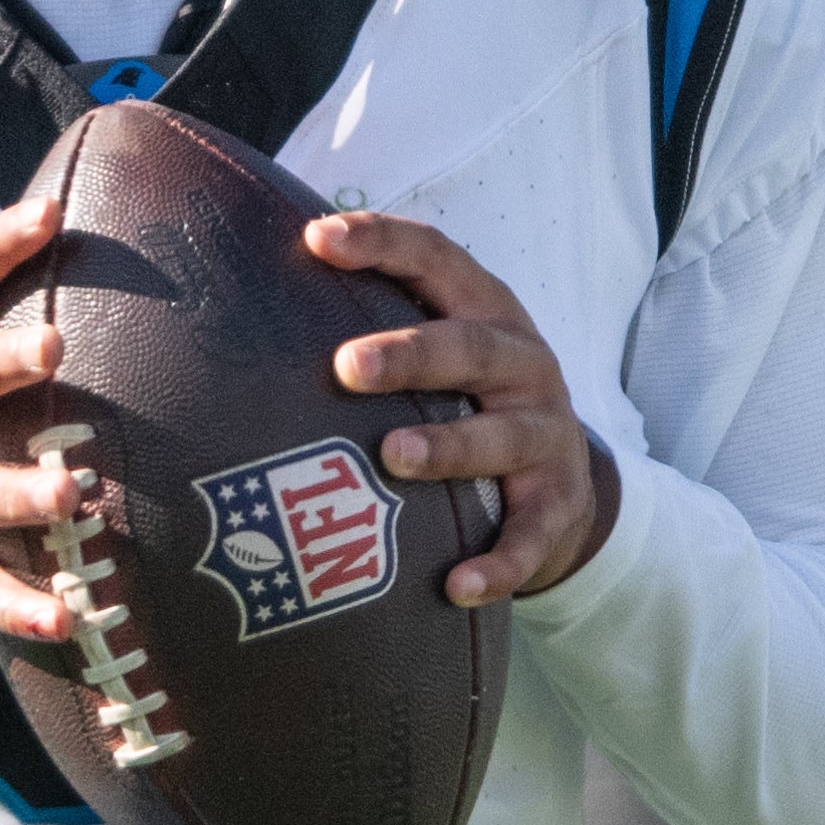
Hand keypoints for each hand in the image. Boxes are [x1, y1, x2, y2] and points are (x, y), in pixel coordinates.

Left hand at [310, 209, 616, 605]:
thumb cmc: (470, 401)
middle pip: (472, 348)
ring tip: (392, 457)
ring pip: (501, 437)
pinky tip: (456, 584)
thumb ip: (377, 318)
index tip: (318, 240)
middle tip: (347, 365)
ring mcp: (546, 435)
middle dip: (411, 352)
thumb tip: (259, 283)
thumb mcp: (445, 350)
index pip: (437, 260)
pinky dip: (498, 562)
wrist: (565, 486)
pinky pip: (529, 537)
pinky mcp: (558, 505)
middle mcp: (525, 364)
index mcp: (488, 312)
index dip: (383, 243)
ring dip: (448, 446)